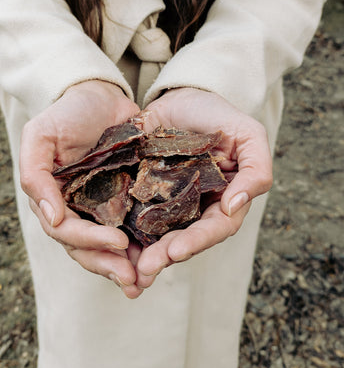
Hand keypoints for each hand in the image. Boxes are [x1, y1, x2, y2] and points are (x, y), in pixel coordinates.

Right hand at [20, 80, 142, 297]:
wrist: (99, 97)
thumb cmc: (67, 114)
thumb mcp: (40, 136)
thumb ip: (35, 174)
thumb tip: (51, 217)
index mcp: (55, 200)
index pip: (66, 231)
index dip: (89, 240)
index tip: (117, 241)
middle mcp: (78, 210)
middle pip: (88, 248)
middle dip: (109, 265)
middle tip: (133, 281)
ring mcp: (102, 207)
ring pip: (110, 246)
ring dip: (126, 265)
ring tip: (146, 281)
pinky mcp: (127, 199)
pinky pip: (134, 226)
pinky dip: (144, 244)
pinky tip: (160, 256)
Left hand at [135, 88, 272, 288]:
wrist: (181, 98)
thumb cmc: (218, 115)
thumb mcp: (248, 135)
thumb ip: (256, 170)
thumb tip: (236, 206)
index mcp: (222, 200)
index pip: (215, 227)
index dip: (198, 242)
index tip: (176, 251)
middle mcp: (195, 208)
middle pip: (184, 238)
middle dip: (166, 255)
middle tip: (146, 269)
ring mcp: (168, 203)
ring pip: (158, 234)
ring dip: (144, 253)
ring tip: (128, 267)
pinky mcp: (143, 192)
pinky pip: (134, 214)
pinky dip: (125, 231)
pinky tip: (110, 242)